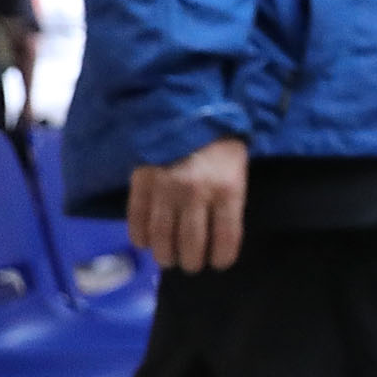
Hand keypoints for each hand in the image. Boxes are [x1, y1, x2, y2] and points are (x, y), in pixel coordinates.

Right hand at [129, 136, 248, 272]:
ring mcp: (166, 189)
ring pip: (163, 235)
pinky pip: (138, 217)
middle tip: (190, 265)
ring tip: (167, 259)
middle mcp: (196, 194)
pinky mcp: (142, 182)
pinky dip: (140, 235)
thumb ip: (230, 201)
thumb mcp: (238, 170)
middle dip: (191, 261)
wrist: (189, 112)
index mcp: (227, 190)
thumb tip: (221, 235)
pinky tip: (144, 243)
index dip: (222, 258)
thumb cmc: (221, 145)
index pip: (226, 237)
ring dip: (165, 254)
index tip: (218, 264)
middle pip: (191, 243)